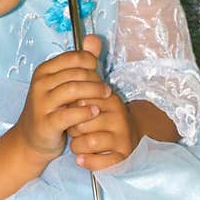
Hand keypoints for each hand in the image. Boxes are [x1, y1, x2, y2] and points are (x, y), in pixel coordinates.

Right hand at [14, 36, 112, 162]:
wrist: (32, 138)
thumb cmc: (52, 108)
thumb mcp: (63, 82)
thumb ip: (81, 60)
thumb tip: (94, 38)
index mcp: (44, 71)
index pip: (73, 57)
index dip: (90, 62)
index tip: (98, 72)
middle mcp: (40, 84)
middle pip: (76, 73)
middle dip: (95, 80)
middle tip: (107, 89)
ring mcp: (41, 103)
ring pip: (73, 90)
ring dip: (94, 93)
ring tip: (106, 97)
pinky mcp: (46, 122)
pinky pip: (70, 114)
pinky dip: (86, 112)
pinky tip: (96, 112)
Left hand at [67, 35, 140, 170]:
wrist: (126, 137)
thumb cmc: (104, 113)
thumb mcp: (96, 89)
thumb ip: (91, 64)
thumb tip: (90, 37)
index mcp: (110, 99)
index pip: (82, 102)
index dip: (73, 109)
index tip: (73, 111)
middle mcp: (118, 117)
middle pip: (82, 123)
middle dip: (73, 128)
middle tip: (75, 129)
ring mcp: (121, 138)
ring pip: (87, 143)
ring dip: (77, 145)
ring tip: (78, 143)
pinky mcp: (121, 157)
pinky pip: (98, 162)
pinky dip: (87, 161)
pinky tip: (81, 158)